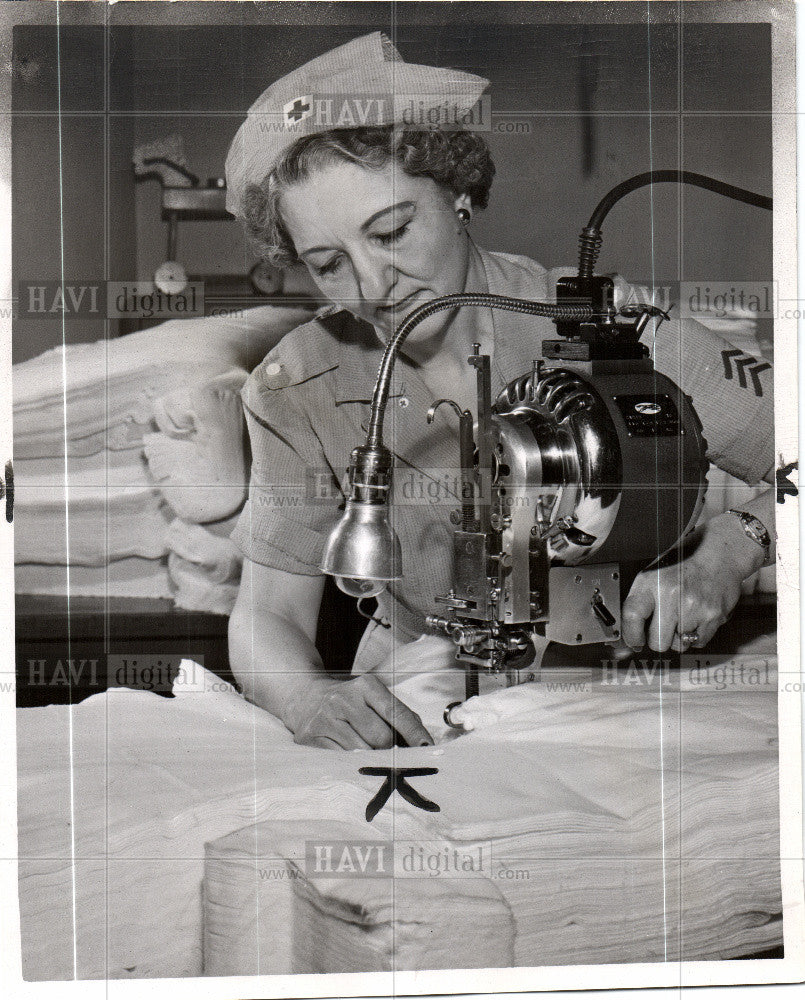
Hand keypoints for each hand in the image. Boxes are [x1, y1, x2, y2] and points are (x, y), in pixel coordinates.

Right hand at [285, 674, 433, 749]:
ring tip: (375, 759)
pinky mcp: (310, 738)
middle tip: (398, 759)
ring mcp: (325, 719)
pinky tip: (355, 761)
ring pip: (361, 752)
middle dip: (393, 752)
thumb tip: (422, 742)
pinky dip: (352, 764)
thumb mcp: (373, 697)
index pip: (395, 712)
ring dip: (373, 760)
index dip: (414, 733)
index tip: (426, 747)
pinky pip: (340, 760)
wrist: (304, 697)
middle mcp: (343, 700)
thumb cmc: (350, 701)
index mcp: (365, 686)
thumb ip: (399, 715)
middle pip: (381, 738)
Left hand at [621, 513, 765, 652]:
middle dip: (657, 640)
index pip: (632, 616)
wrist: (719, 554)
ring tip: (683, 617)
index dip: (631, 635)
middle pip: (657, 642)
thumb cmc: (684, 563)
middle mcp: (671, 595)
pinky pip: (698, 642)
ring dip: (678, 638)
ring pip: (679, 645)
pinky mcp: (713, 616)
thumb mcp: (654, 574)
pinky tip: (696, 618)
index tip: (635, 641)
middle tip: (661, 630)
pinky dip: (695, 636)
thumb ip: (641, 600)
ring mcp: (694, 608)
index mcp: (651, 582)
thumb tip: (630, 630)